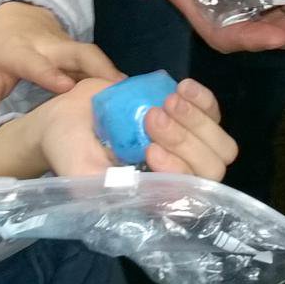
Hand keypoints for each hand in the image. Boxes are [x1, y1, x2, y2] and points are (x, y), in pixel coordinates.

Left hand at [0, 1, 121, 126]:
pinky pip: (99, 65)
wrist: (18, 18)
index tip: (65, 86)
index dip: (49, 73)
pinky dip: (113, 79)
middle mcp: (50, 47)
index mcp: (21, 51)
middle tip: (118, 92)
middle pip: (77, 53)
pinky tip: (129, 97)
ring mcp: (69, 49)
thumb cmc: (0, 51)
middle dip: (98, 69)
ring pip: (94, 57)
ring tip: (131, 97)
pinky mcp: (81, 55)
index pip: (35, 62)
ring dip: (112, 75)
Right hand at [0, 76, 237, 181]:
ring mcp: (187, 145)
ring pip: (219, 142)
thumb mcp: (80, 173)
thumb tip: (137, 192)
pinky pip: (213, 112)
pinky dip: (202, 99)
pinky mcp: (188, 117)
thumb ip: (106, 187)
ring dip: (194, 119)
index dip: (178, 172)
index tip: (149, 150)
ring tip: (163, 101)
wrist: (65, 114)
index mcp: (156, 197)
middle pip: (212, 167)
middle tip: (151, 116)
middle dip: (185, 141)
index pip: (189, 196)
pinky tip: (181, 87)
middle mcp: (177, 174)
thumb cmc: (69, 148)